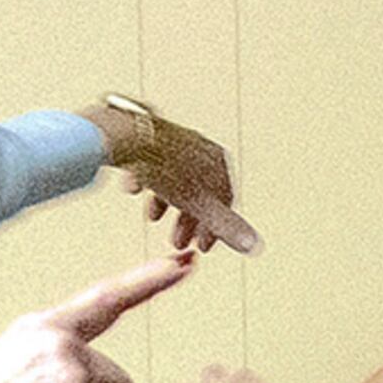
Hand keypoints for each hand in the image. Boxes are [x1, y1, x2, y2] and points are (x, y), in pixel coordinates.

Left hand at [85, 97, 263, 256]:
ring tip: (152, 218)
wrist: (128, 138)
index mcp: (217, 159)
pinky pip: (150, 162)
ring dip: (166, 202)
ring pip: (174, 178)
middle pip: (198, 190)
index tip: (202, 246)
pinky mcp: (148, 136)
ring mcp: (173, 139)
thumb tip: (254, 245)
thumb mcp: (199, 204)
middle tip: (178, 241)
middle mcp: (198, 145)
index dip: (214, 228)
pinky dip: (146, 180)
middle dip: (187, 219)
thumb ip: (225, 226)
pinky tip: (135, 190)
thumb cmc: (164, 166)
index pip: (224, 200)